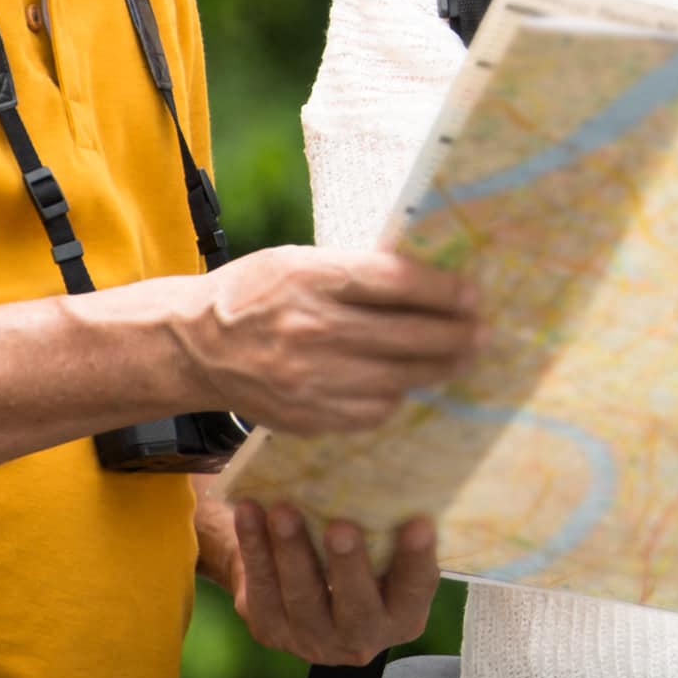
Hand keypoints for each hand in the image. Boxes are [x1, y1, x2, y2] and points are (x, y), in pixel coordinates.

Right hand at [173, 243, 482, 437]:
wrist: (194, 345)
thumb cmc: (254, 293)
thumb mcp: (299, 261)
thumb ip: (355, 271)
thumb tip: (425, 281)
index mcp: (313, 278)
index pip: (398, 282)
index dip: (444, 291)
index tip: (472, 295)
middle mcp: (313, 328)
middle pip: (408, 336)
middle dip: (456, 336)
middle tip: (483, 333)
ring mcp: (310, 378)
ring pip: (398, 379)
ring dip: (438, 370)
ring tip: (460, 360)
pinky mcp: (307, 415)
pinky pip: (372, 412)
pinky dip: (396, 398)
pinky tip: (405, 385)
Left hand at [197, 492, 440, 664]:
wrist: (301, 586)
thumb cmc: (358, 555)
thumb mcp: (384, 552)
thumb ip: (391, 531)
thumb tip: (399, 475)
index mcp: (402, 616)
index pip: (415, 590)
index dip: (416, 560)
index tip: (419, 524)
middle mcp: (361, 638)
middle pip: (356, 607)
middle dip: (347, 567)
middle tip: (340, 528)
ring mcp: (312, 639)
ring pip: (301, 596)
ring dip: (291, 551)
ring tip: (283, 511)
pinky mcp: (270, 629)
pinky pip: (261, 587)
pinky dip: (254, 547)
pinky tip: (249, 512)